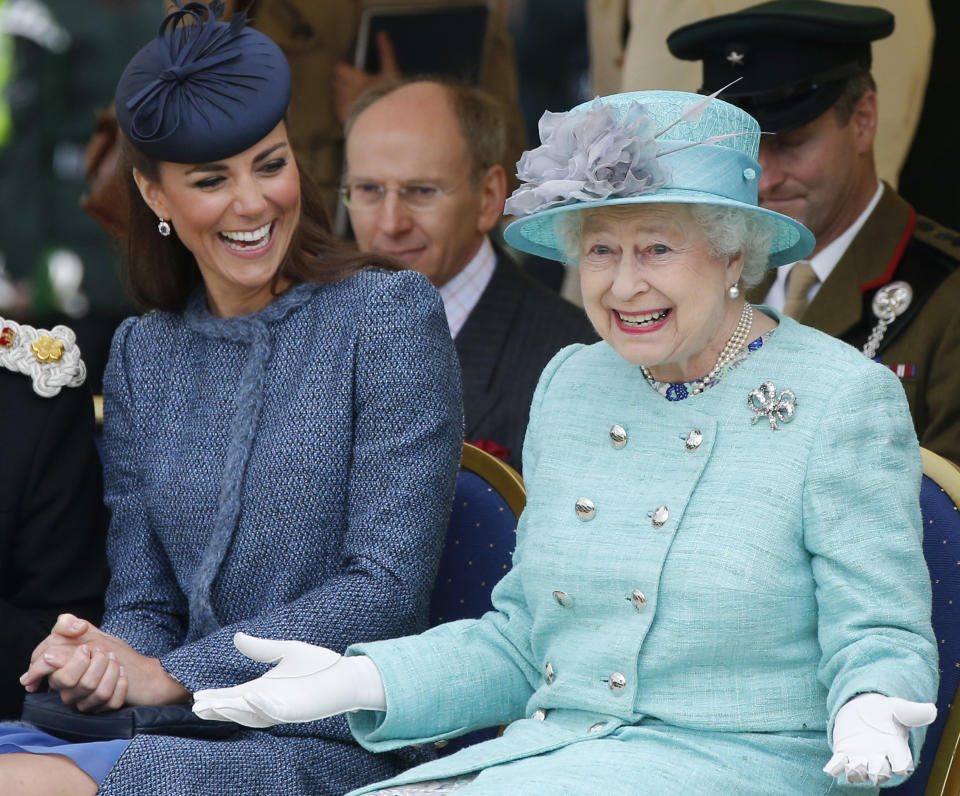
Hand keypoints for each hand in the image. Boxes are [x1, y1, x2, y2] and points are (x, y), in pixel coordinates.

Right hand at [21, 613, 189, 707]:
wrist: (139, 669)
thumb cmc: (108, 650)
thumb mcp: (87, 632)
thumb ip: (68, 624)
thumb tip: (73, 626)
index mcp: (57, 671)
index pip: (41, 668)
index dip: (63, 658)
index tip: (86, 650)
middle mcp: (67, 690)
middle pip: (69, 680)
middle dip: (94, 661)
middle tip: (105, 653)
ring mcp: (84, 702)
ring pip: (93, 691)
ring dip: (111, 670)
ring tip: (116, 661)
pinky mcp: (102, 710)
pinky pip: (110, 702)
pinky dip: (121, 684)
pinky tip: (124, 675)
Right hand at [192, 632, 385, 726]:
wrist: (344, 674)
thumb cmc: (317, 664)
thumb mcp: (285, 651)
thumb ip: (261, 648)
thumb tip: (236, 637)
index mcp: (264, 688)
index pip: (234, 696)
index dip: (217, 697)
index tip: (198, 696)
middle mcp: (269, 701)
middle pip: (238, 709)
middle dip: (219, 709)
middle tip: (199, 706)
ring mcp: (282, 708)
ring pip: (252, 714)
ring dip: (235, 710)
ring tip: (216, 704)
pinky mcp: (296, 711)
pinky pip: (275, 712)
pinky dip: (261, 706)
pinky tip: (250, 696)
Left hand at [333, 31, 398, 123]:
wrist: (385, 122)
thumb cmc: (388, 96)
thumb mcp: (391, 73)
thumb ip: (385, 53)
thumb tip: (381, 34)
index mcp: (352, 77)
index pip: (340, 68)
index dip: (346, 70)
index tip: (354, 73)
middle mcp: (343, 90)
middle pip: (338, 82)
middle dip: (345, 83)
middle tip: (359, 87)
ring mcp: (341, 105)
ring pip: (337, 96)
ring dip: (345, 96)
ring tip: (358, 101)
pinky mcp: (342, 118)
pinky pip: (339, 111)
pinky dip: (345, 110)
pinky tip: (356, 112)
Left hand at [824, 693, 936, 784]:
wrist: (863, 711)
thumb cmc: (885, 713)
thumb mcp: (898, 708)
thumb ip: (912, 711)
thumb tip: (932, 710)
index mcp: (896, 750)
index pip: (902, 764)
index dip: (902, 766)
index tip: (902, 767)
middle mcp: (879, 759)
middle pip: (880, 772)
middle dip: (877, 772)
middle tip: (874, 769)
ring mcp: (860, 758)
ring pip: (859, 772)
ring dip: (855, 771)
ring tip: (852, 765)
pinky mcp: (843, 754)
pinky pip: (838, 765)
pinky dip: (834, 768)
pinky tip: (830, 769)